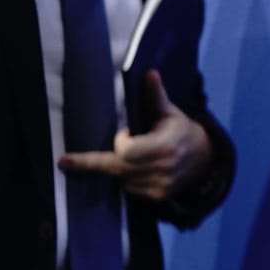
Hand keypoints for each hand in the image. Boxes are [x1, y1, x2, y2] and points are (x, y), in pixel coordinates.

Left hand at [59, 71, 211, 201]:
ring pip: (121, 178)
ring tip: (129, 155)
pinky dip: (126, 178)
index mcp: (165, 146)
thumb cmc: (182, 131)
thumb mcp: (171, 113)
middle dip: (92, 163)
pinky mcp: (158, 197)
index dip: (121, 142)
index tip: (125, 133)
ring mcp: (160, 186)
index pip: (127, 151)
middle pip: (117, 167)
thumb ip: (157, 96)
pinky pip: (129, 189)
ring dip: (116, 167)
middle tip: (64, 162)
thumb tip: (149, 73)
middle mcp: (162, 168)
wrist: (205, 160)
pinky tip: (135, 169)